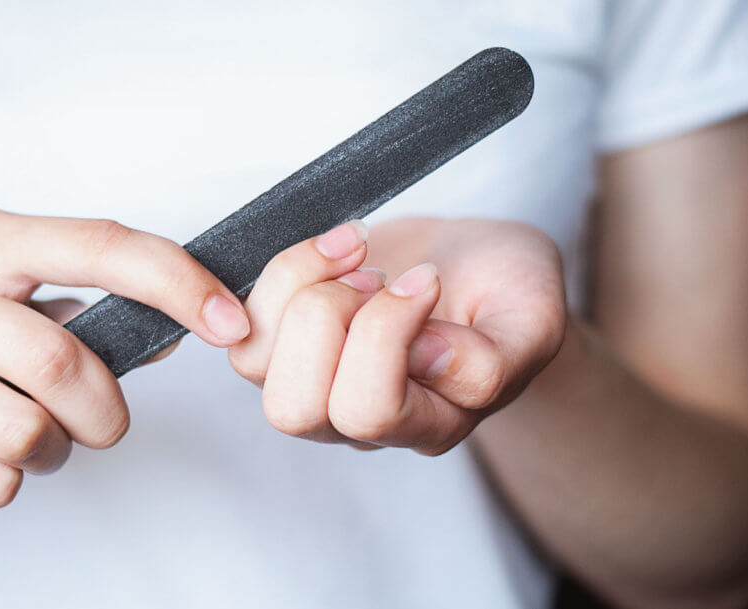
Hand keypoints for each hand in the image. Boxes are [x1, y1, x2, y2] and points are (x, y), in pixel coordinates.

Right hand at [0, 209, 249, 508]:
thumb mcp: (15, 302)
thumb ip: (98, 313)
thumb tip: (187, 329)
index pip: (99, 244)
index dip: (176, 283)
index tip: (231, 322)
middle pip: (61, 362)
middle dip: (104, 411)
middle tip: (99, 423)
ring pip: (28, 431)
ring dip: (55, 450)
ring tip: (27, 435)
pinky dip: (10, 482)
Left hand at [227, 217, 565, 453]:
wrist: (474, 263)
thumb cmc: (506, 292)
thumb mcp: (534, 318)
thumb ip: (496, 360)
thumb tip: (427, 357)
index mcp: (426, 423)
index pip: (370, 412)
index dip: (387, 334)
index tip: (429, 278)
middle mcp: (357, 419)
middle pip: (295, 409)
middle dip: (327, 319)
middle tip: (375, 274)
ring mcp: (313, 381)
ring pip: (256, 367)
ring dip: (301, 289)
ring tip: (356, 253)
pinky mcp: (282, 341)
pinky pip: (244, 325)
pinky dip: (282, 273)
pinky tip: (335, 248)